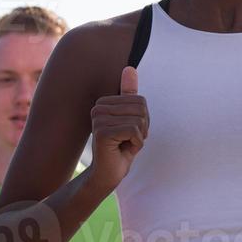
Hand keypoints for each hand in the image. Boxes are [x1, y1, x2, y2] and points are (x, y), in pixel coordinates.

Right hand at [89, 67, 148, 190]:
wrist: (109, 173)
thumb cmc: (121, 146)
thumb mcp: (131, 119)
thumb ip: (129, 94)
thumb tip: (130, 68)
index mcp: (104, 102)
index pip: (139, 100)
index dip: (143, 120)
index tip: (130, 132)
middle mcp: (98, 108)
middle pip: (140, 108)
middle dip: (142, 128)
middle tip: (129, 140)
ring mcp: (99, 119)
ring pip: (138, 120)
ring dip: (139, 137)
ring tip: (125, 145)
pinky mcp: (102, 132)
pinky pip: (134, 130)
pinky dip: (136, 143)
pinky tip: (123, 150)